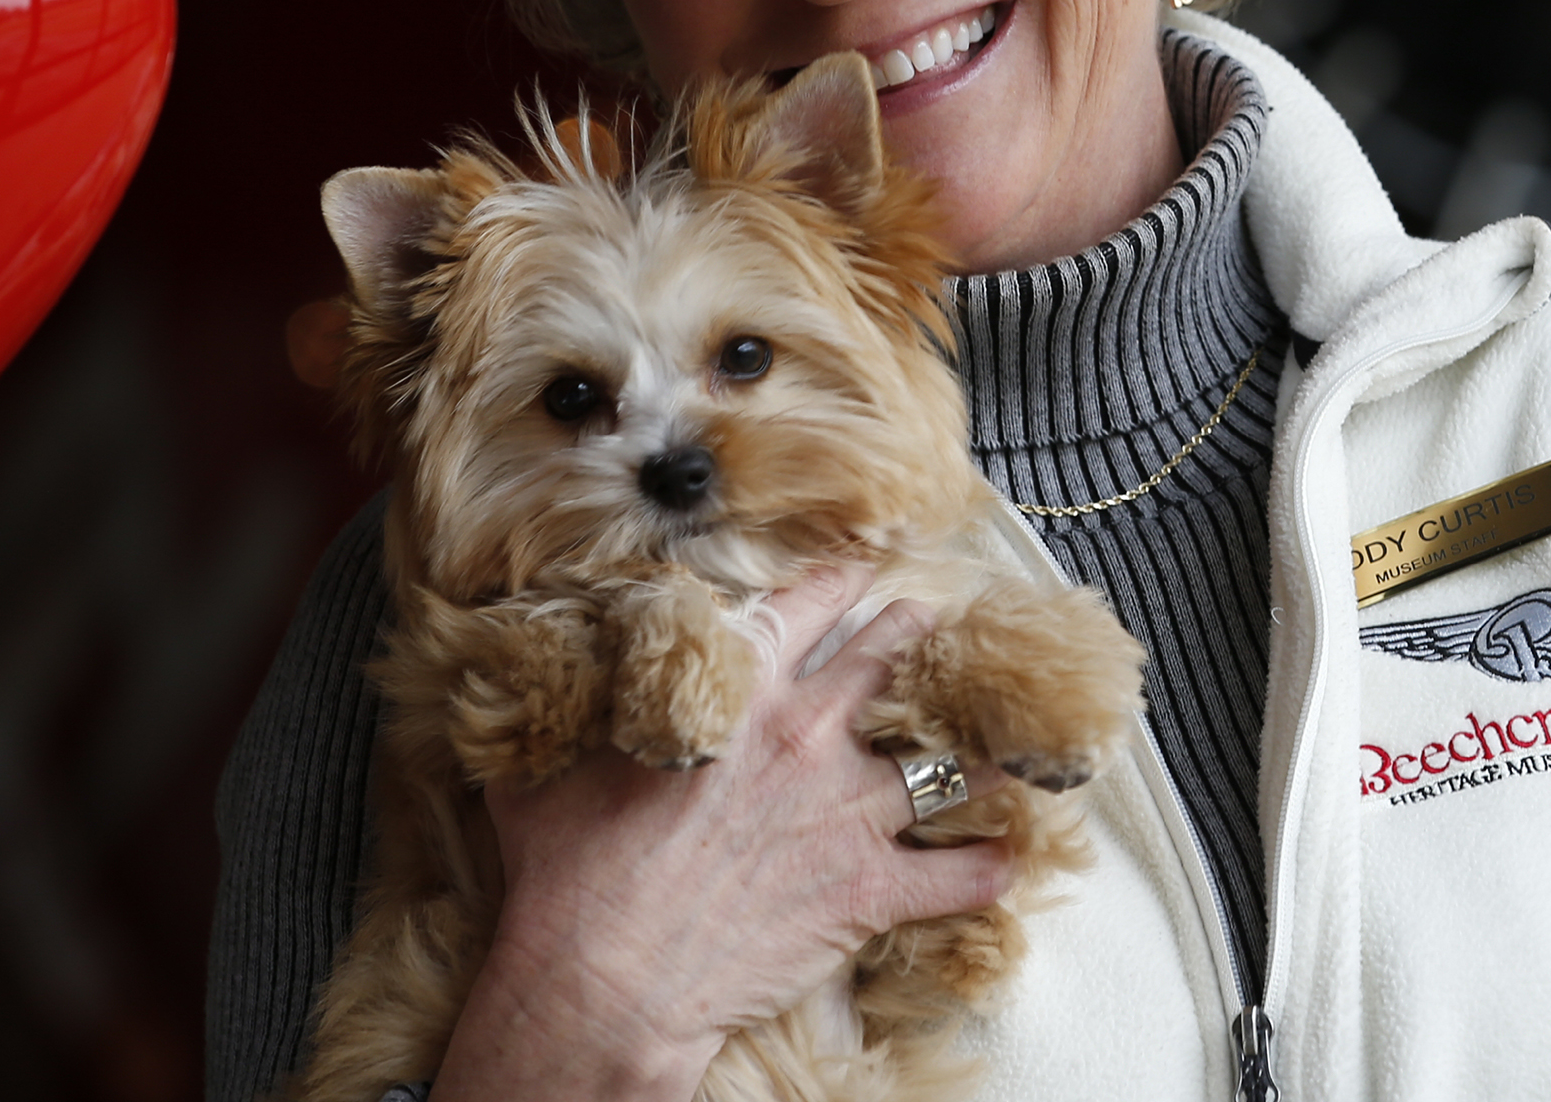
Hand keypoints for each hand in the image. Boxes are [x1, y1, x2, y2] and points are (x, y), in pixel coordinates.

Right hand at [428, 564, 1015, 1101]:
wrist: (603, 978)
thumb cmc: (568, 873)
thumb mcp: (551, 762)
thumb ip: (570, 703)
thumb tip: (537, 665)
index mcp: (741, 693)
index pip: (812, 604)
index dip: (843, 582)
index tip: (863, 571)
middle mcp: (810, 735)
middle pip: (896, 654)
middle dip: (922, 639)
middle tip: (939, 638)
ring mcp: (851, 810)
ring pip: (955, 757)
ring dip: (987, 747)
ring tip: (1012, 739)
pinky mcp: (872, 886)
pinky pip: (965, 872)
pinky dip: (993, 865)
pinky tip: (1009, 857)